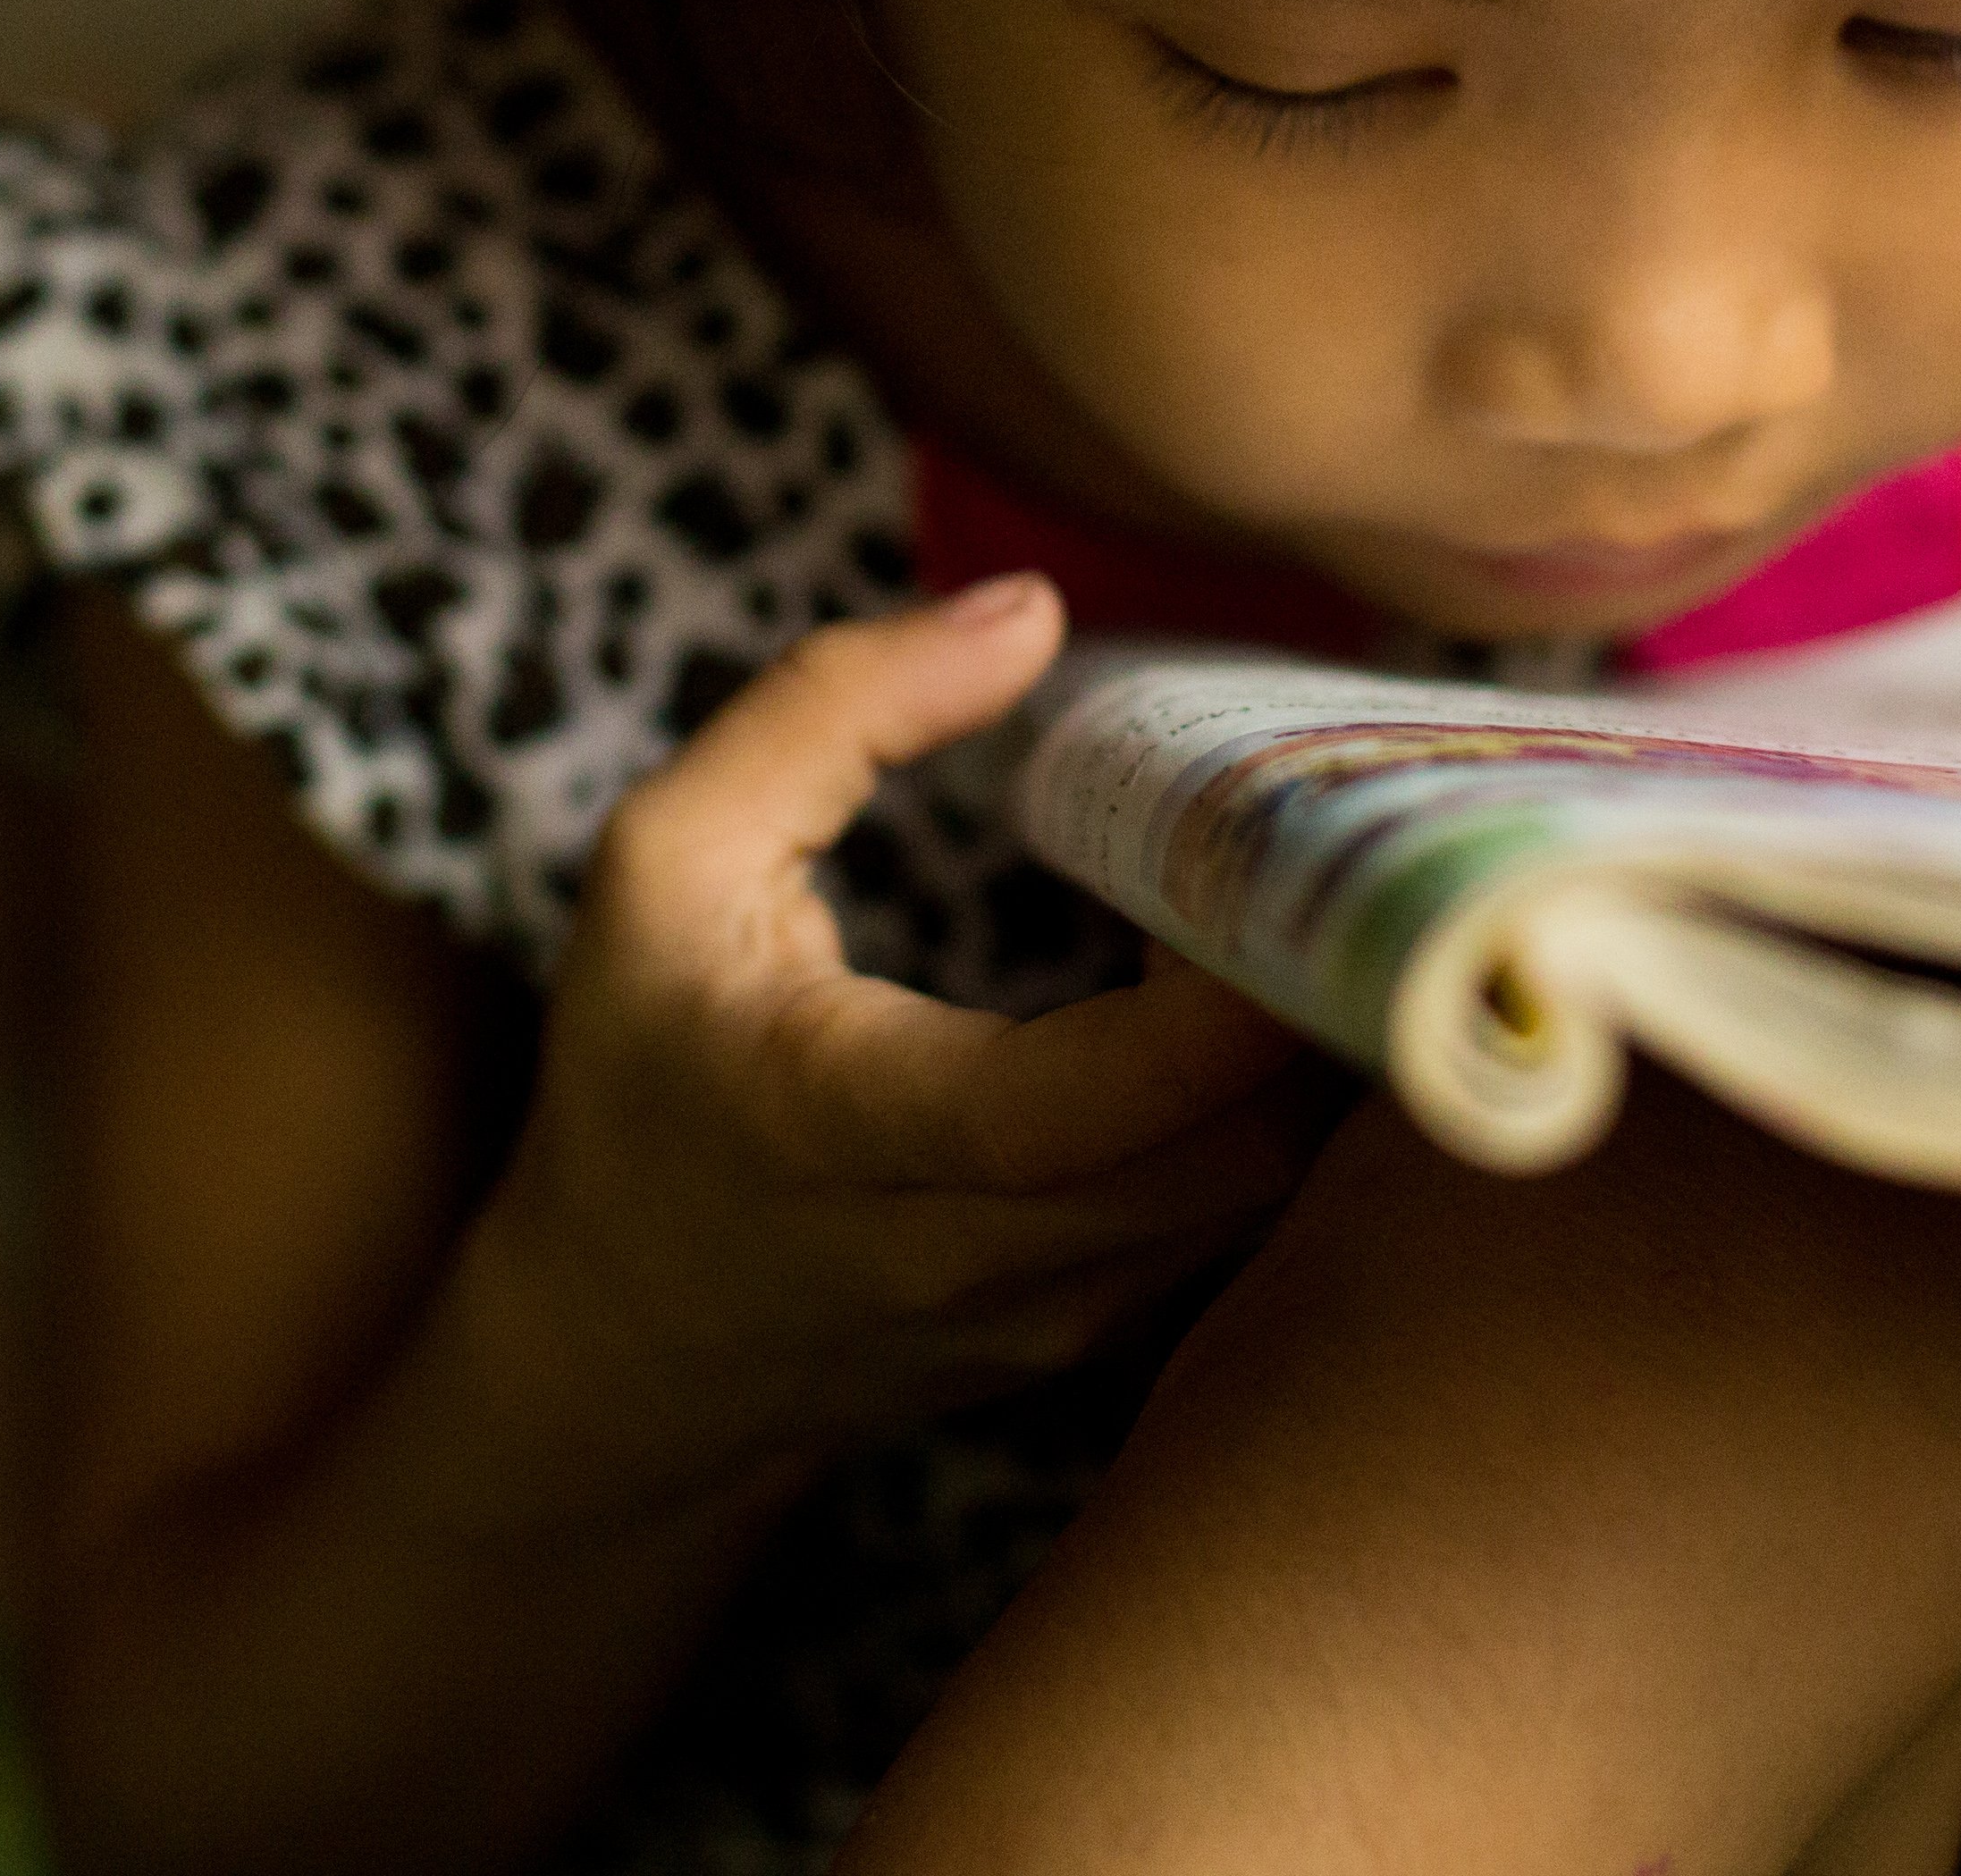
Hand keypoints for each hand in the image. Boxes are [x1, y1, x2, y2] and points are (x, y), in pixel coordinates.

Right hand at [457, 576, 1331, 1516]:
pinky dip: (1283, 1104)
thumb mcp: (668, 859)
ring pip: (1267, 1195)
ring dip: (1317, 1049)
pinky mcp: (1102, 1335)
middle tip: (1334, 834)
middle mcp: (962, 1252)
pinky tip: (1276, 989)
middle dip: (1315, 995)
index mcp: (837, 1126)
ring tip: (1314, 894)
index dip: (1215, 1012)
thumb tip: (1032, 609)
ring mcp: (1049, 1318)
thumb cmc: (645, 1070)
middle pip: (1228, 1152)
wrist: (626, 1351)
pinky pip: (1243, 1218)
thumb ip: (829, 711)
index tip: (1295, 866)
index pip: (1068, 1110)